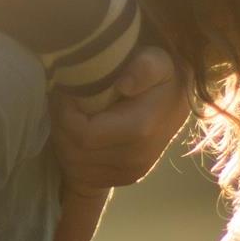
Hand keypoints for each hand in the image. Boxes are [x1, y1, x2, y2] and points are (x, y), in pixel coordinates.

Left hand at [50, 47, 189, 190]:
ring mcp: (131, 173)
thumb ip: (144, 68)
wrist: (178, 101)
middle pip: (75, 150)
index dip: (65, 113)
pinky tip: (79, 131)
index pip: (83, 134)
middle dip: (61, 123)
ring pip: (74, 164)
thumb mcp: (157, 61)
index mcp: (140, 130)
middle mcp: (135, 159)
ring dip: (64, 138)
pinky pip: (84, 175)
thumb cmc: (161, 77)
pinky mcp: (126, 179)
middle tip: (62, 100)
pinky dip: (73, 153)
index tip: (65, 91)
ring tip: (70, 113)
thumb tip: (124, 85)